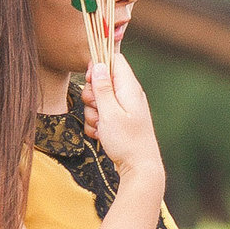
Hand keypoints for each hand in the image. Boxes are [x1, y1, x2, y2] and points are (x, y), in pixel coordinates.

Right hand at [83, 53, 161, 178]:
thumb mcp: (110, 113)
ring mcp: (124, 109)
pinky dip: (98, 125)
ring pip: (99, 101)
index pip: (114, 60)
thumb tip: (99, 64)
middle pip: (102, 81)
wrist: (139, 169)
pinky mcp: (120, 121)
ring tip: (101, 127)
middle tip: (97, 111)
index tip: (90, 81)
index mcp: (130, 88)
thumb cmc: (126, 141)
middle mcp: (128, 95)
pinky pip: (102, 116)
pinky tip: (102, 135)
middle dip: (92, 96)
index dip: (99, 66)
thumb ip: (102, 88)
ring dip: (94, 114)